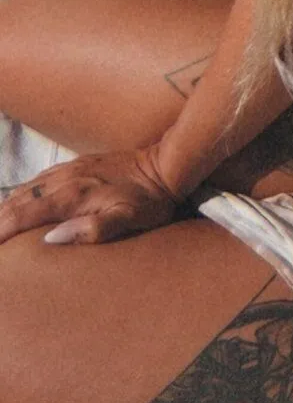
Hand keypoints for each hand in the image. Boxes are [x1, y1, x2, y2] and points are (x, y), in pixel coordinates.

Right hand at [0, 145, 183, 245]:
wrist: (167, 165)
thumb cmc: (151, 200)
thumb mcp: (128, 220)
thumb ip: (92, 231)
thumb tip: (51, 238)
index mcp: (72, 196)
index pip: (22, 215)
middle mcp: (65, 179)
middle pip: (18, 201)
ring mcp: (71, 169)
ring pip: (26, 188)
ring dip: (5, 207)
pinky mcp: (79, 164)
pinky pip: (41, 179)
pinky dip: (23, 193)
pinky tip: (20, 201)